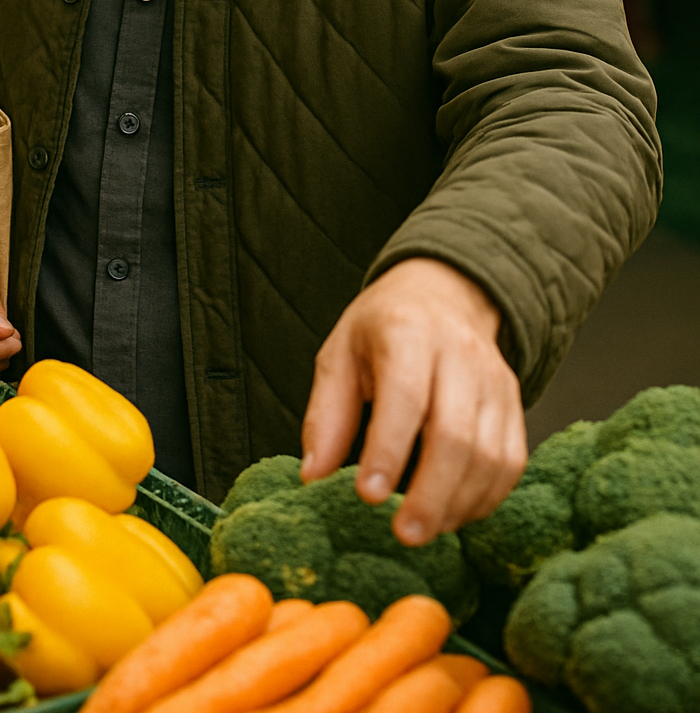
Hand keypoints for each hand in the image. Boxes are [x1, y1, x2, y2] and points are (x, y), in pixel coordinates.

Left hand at [301, 258, 526, 544]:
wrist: (443, 294)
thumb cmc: (382, 329)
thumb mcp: (340, 354)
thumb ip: (327, 414)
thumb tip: (314, 475)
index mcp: (407, 331)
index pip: (405, 396)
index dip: (388, 449)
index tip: (368, 496)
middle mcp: (459, 352)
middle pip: (456, 433)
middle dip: (431, 493)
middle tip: (403, 533)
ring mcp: (494, 379)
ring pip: (490, 454)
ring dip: (458, 504)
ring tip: (424, 530)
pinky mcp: (514, 403)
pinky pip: (510, 462)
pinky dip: (485, 498)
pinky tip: (453, 515)